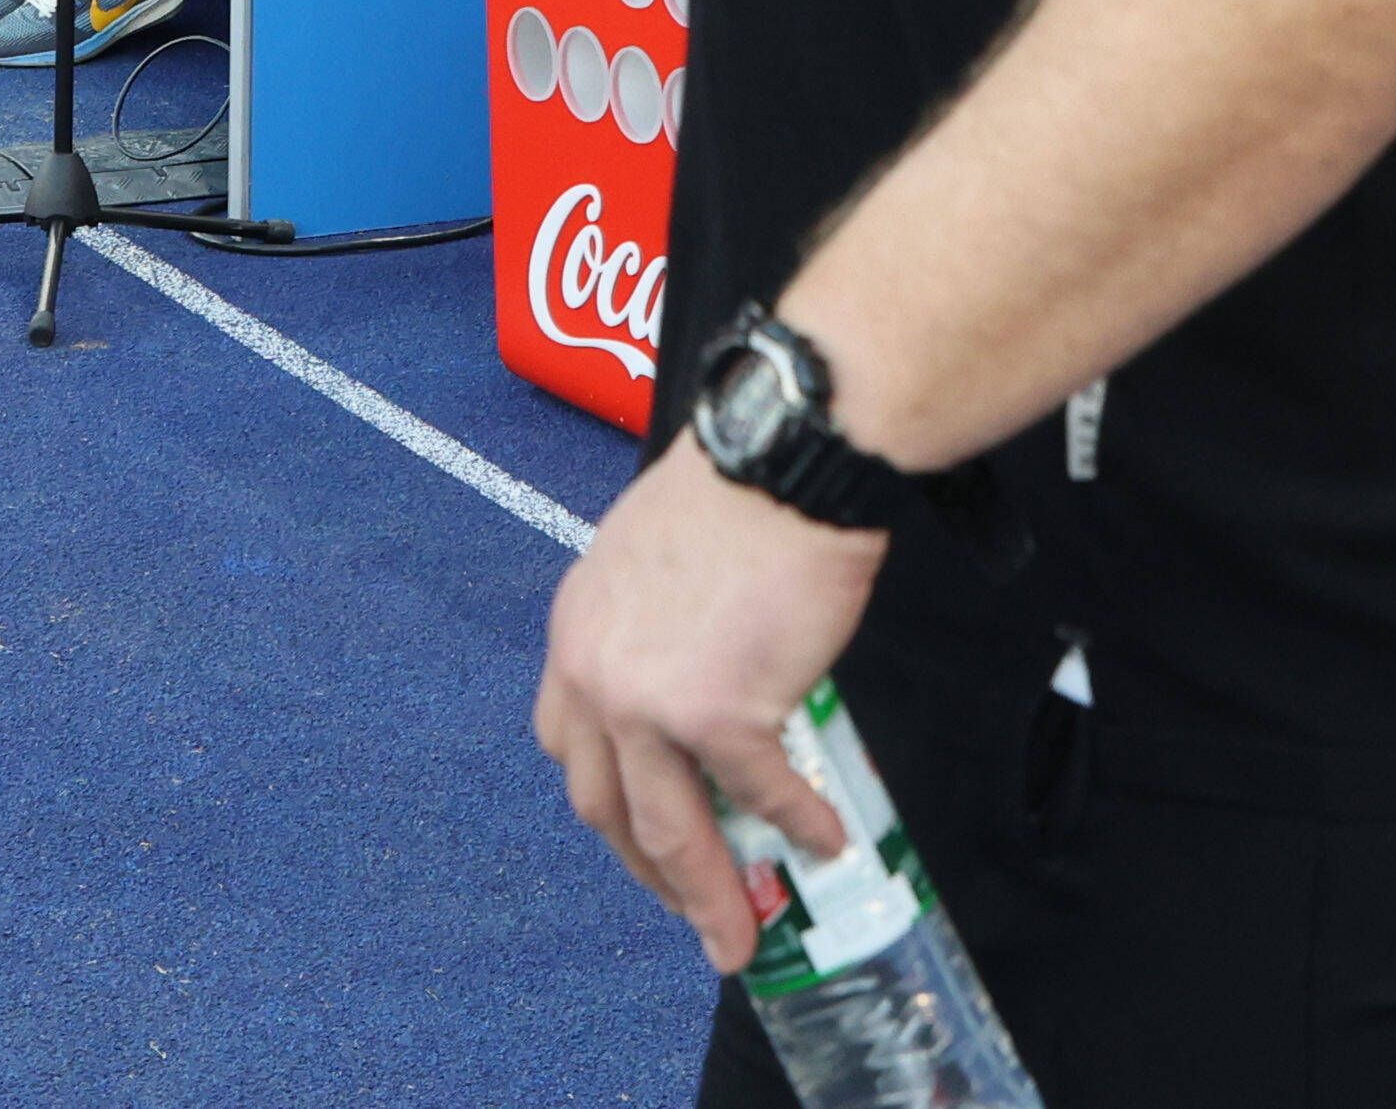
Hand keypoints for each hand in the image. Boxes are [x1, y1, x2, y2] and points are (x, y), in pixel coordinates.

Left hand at [532, 437, 888, 970]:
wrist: (782, 458)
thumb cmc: (738, 491)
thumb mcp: (653, 561)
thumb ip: (655, 630)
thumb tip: (702, 679)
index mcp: (575, 633)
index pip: (569, 743)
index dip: (608, 800)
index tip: (642, 835)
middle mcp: (593, 674)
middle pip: (606, 806)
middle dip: (650, 871)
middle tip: (691, 910)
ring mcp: (648, 701)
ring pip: (668, 828)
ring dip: (707, 893)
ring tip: (739, 937)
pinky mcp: (717, 712)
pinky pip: (761, 791)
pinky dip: (796, 825)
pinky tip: (826, 842)